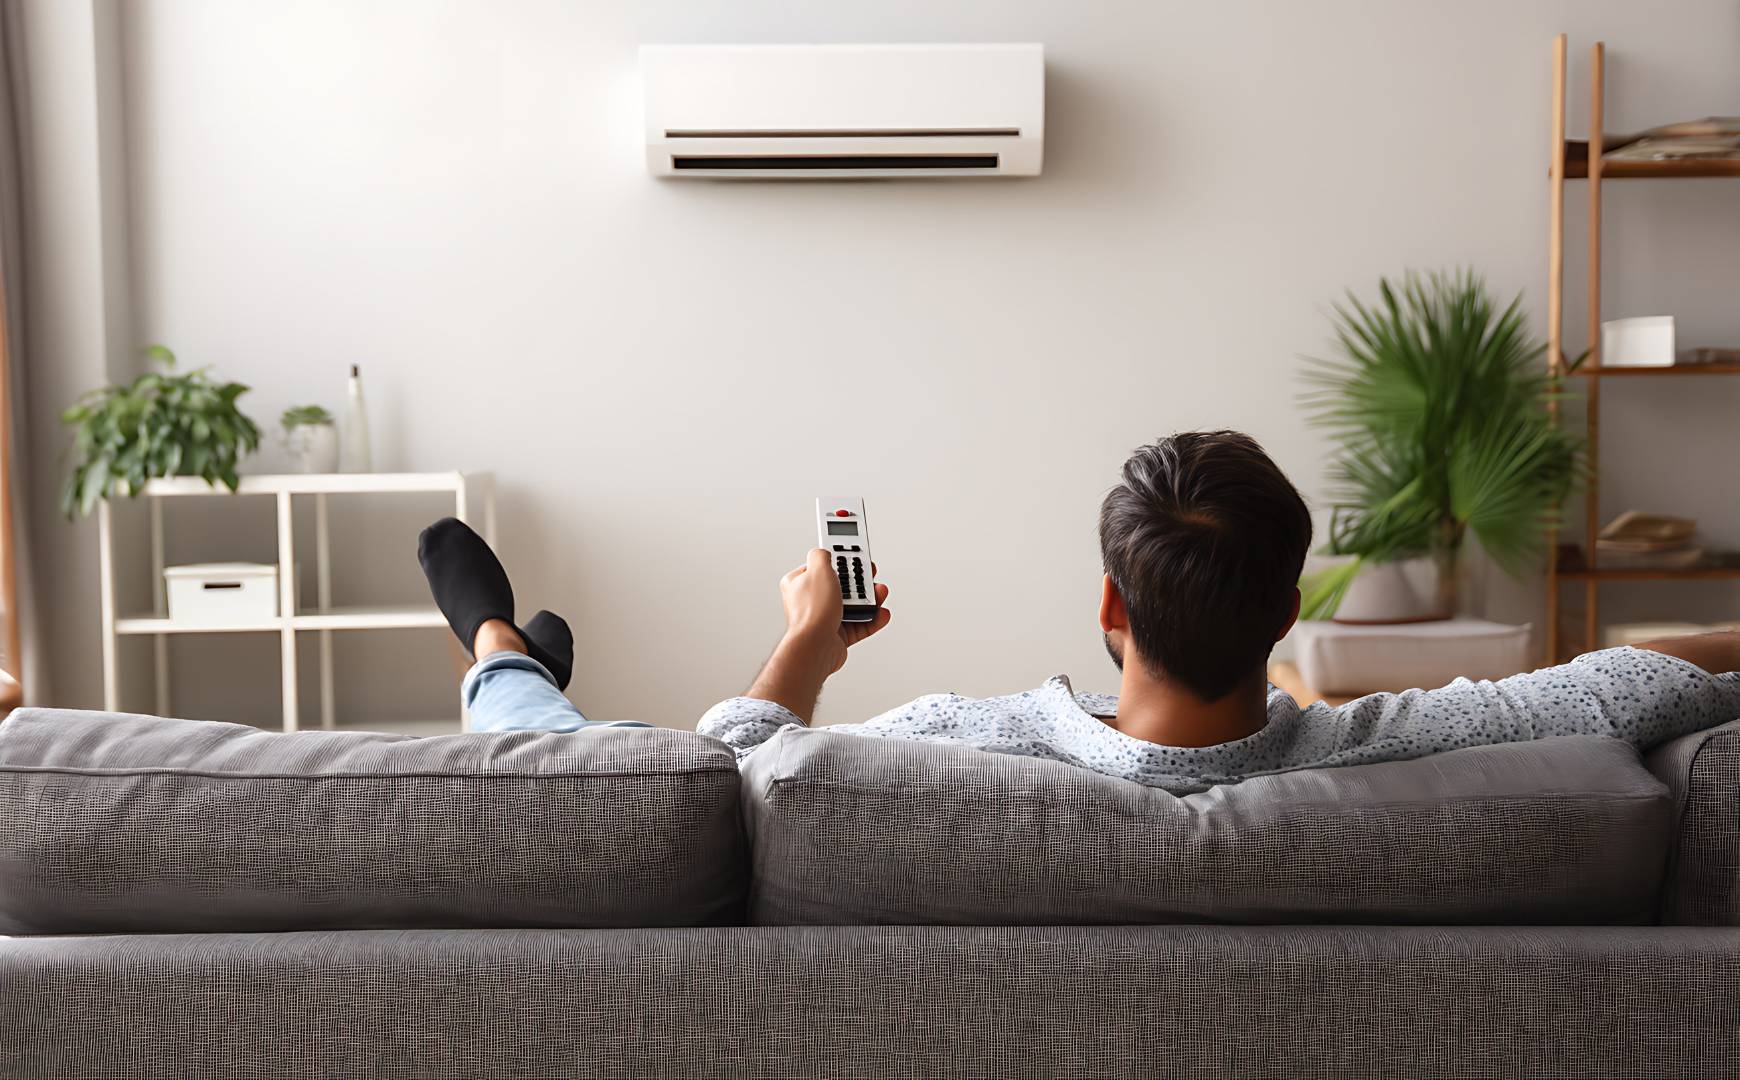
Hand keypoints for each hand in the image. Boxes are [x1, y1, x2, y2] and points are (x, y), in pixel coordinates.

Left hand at [745, 549, 890, 723]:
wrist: (814, 647)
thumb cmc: (812, 612)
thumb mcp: (818, 568)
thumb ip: (822, 554)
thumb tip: (825, 551)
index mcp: (799, 583)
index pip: (823, 565)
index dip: (841, 558)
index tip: (854, 553)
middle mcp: (811, 601)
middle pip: (842, 584)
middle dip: (860, 580)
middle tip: (869, 575)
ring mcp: (824, 618)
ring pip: (853, 604)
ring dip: (869, 599)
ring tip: (879, 593)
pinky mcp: (836, 635)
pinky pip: (859, 624)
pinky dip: (872, 619)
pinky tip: (881, 613)